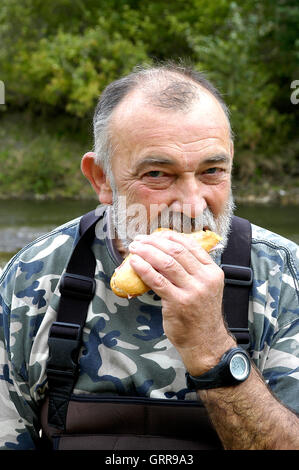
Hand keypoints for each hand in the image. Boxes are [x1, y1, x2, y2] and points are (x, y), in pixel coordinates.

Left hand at [129, 230, 235, 374]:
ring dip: (147, 252)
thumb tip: (167, 250)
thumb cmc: (201, 314)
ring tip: (135, 248)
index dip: (170, 236)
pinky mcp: (178, 303)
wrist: (205, 343)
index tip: (156, 234)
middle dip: (155, 242)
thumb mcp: (206, 288)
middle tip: (140, 239)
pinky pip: (157, 280)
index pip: (191, 245)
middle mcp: (205, 279)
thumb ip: (193, 270)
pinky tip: (135, 263)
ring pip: (166, 263)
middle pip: (176, 251)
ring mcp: (192, 291)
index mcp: (213, 272)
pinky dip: (144, 268)